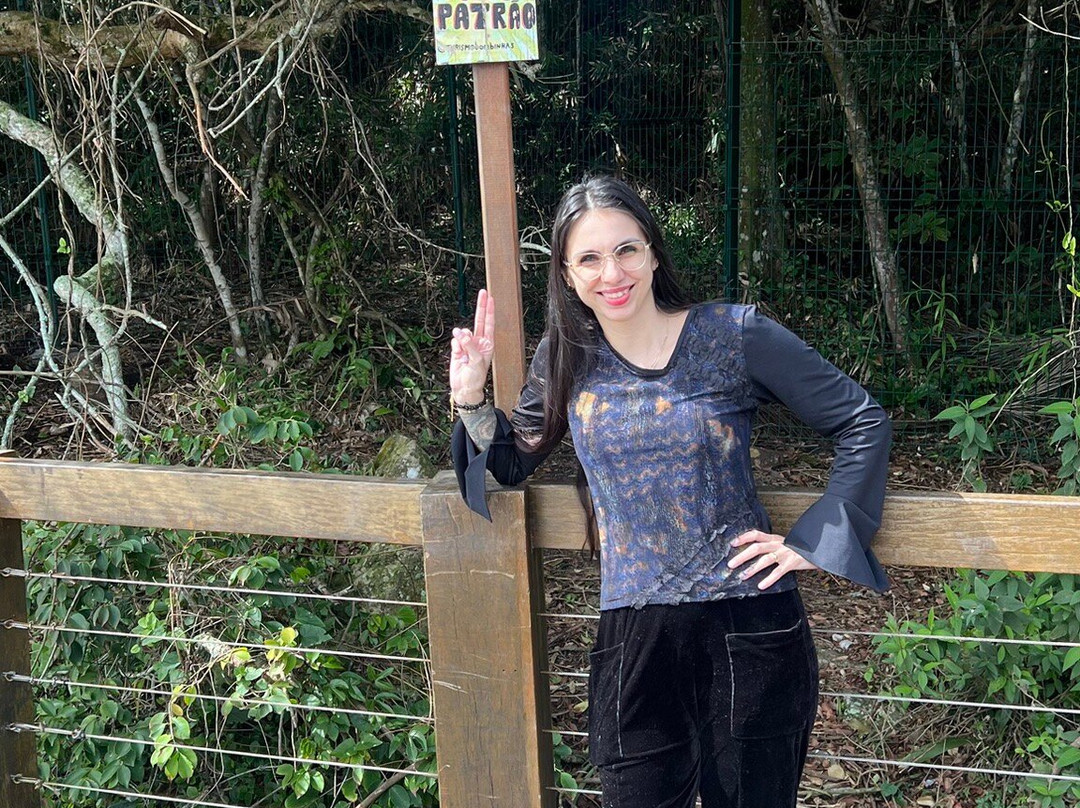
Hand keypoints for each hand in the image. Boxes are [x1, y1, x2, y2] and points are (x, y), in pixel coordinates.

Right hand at [449, 289, 494, 404]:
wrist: (464, 388)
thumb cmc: (476, 377)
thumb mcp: (477, 361)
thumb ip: (470, 345)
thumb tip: (460, 333)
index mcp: (487, 344)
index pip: (489, 323)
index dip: (489, 310)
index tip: (490, 298)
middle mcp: (478, 342)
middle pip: (479, 320)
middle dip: (480, 306)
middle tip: (482, 292)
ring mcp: (467, 344)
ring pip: (462, 332)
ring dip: (461, 339)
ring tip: (463, 353)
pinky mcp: (457, 349)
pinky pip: (455, 341)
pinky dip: (455, 347)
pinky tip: (458, 356)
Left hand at [727, 529, 819, 589]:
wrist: (820, 549)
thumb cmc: (800, 549)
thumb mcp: (784, 544)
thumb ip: (772, 548)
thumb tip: (755, 556)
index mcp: (774, 539)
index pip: (755, 534)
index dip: (743, 537)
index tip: (732, 544)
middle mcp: (778, 544)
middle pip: (756, 547)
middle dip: (742, 556)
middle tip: (731, 564)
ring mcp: (786, 553)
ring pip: (765, 559)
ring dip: (752, 568)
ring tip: (743, 576)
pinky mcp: (793, 562)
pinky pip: (779, 571)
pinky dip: (769, 579)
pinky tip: (761, 586)